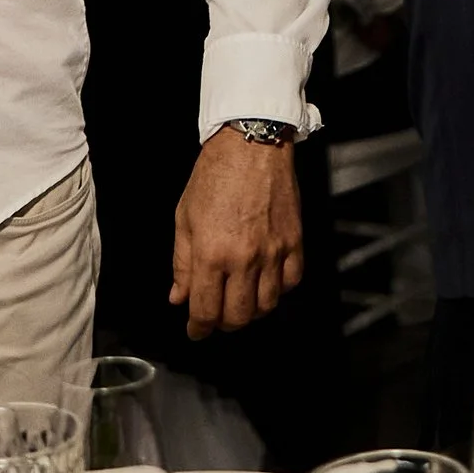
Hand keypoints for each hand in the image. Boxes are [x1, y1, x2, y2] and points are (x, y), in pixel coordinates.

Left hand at [171, 126, 303, 335]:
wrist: (251, 142)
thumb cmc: (214, 175)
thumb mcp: (184, 217)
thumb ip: (182, 262)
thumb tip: (179, 297)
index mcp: (211, 253)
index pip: (205, 311)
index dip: (198, 328)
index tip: (196, 330)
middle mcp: (244, 258)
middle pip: (238, 317)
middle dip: (223, 324)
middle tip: (215, 315)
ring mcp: (273, 251)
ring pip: (266, 306)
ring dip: (250, 310)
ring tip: (240, 299)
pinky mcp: (294, 241)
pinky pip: (291, 282)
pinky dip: (278, 290)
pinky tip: (266, 281)